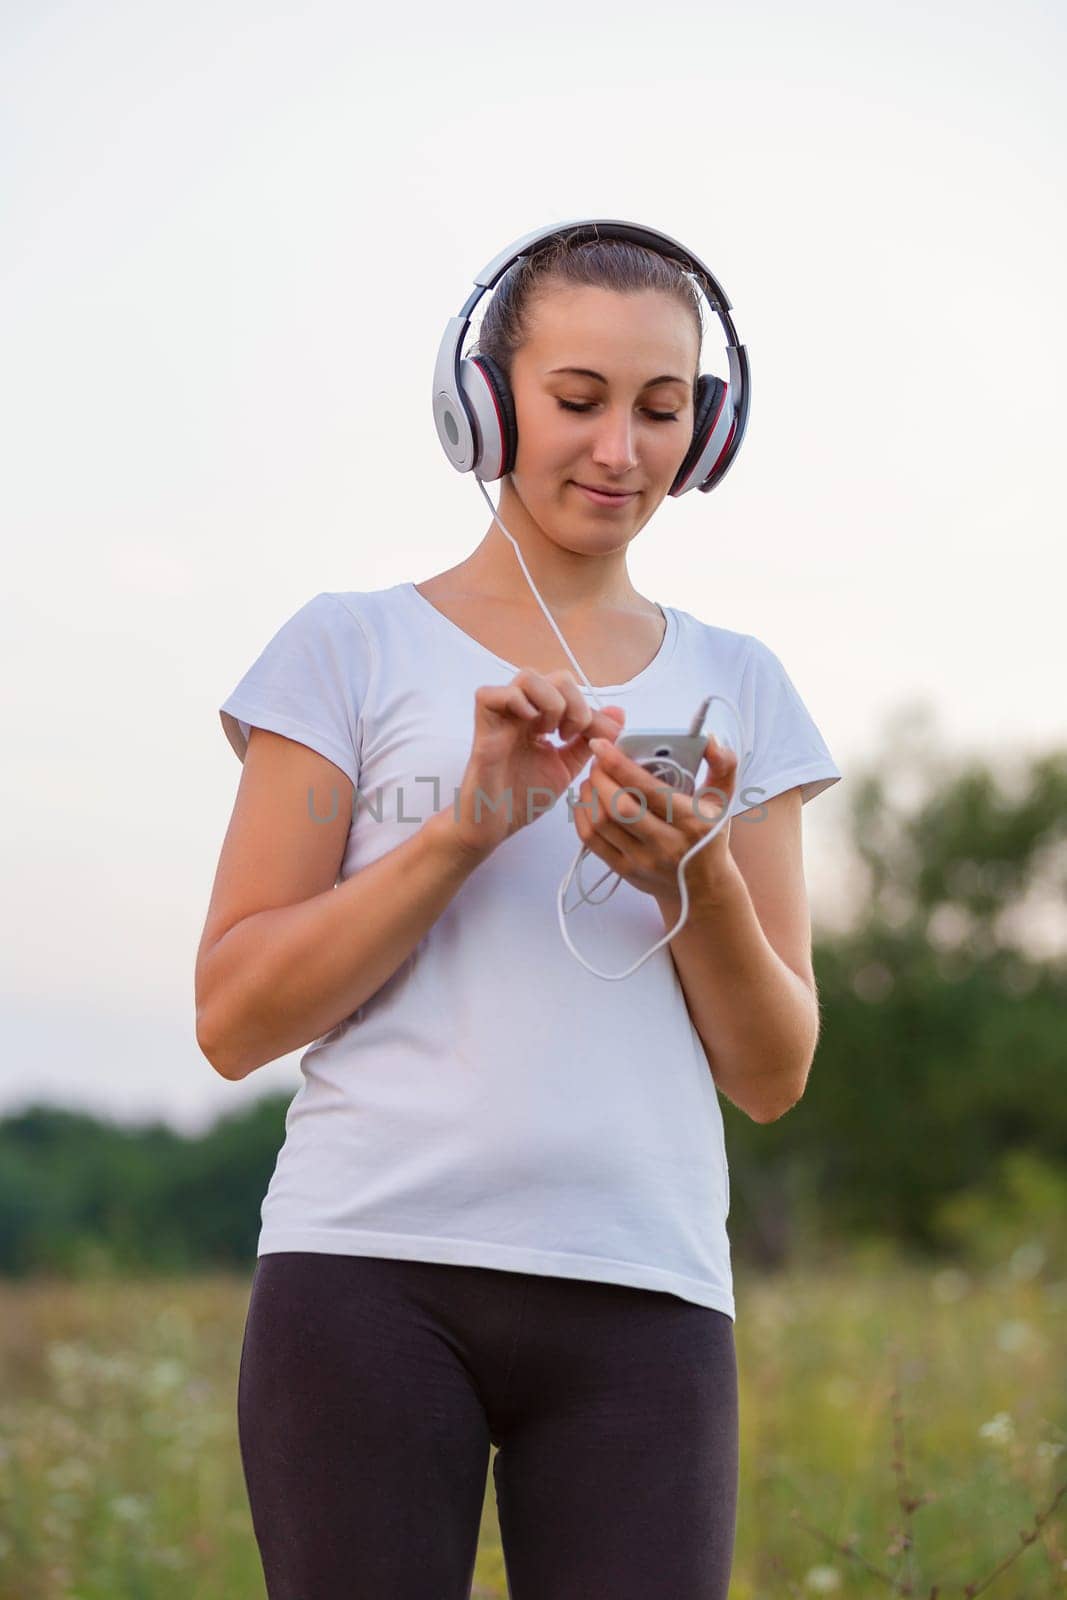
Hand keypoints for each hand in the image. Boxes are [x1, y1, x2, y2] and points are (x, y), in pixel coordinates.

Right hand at [448, 670, 626, 860]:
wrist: (495, 825)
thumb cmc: (523, 797)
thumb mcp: (566, 767)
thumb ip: (588, 741)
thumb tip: (618, 714)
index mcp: (540, 717)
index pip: (570, 690)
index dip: (591, 709)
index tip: (596, 739)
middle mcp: (521, 711)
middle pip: (553, 676)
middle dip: (574, 703)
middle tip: (571, 736)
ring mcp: (501, 716)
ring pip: (527, 676)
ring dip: (550, 702)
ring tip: (550, 734)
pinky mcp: (482, 727)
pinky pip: (491, 694)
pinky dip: (518, 704)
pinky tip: (530, 732)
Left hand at [573, 731, 738, 914]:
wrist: (703, 888)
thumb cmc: (709, 835)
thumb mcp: (723, 800)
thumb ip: (723, 765)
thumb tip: (710, 739)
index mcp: (691, 821)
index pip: (648, 789)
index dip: (619, 765)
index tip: (601, 745)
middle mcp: (666, 844)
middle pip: (619, 806)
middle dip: (600, 777)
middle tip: (597, 761)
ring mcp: (643, 860)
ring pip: (601, 823)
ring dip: (588, 795)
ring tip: (592, 779)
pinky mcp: (625, 871)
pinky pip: (592, 841)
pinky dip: (581, 816)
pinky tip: (585, 801)